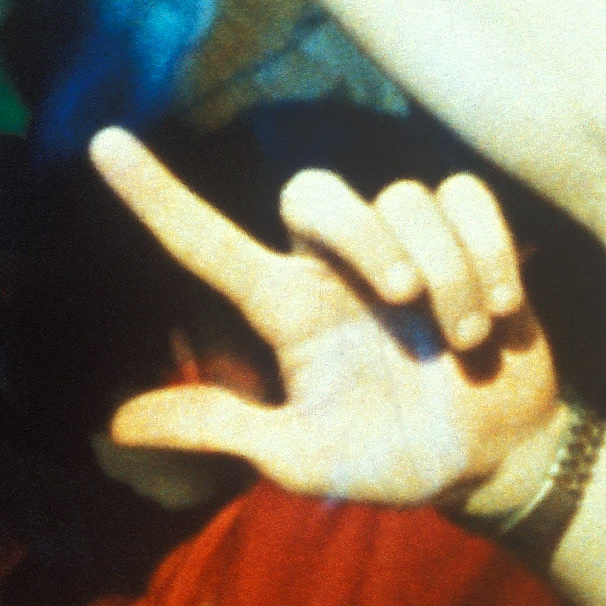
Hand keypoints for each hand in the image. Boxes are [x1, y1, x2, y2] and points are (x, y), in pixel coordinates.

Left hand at [91, 129, 563, 511]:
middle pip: (313, 191)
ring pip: (406, 199)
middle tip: (406, 302)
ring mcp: (403, 246)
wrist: (489, 460)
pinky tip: (504, 307)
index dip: (155, 196)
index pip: (205, 244)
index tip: (101, 144)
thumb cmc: (389, 459)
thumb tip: (117, 427)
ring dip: (446, 273)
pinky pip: (465, 198)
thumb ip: (221, 426)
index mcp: (286, 308)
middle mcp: (333, 266)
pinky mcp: (467, 236)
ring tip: (467, 340)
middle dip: (364, 237)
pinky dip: (489, 250)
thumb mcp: (300, 456)